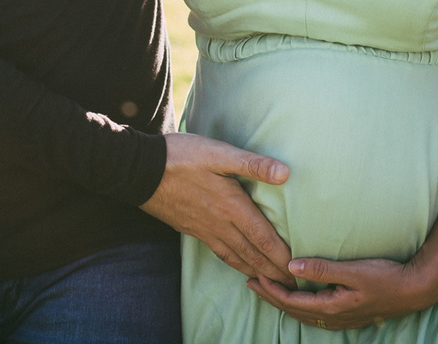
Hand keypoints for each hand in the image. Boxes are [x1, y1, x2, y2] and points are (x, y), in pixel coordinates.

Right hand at [140, 133, 292, 285]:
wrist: (140, 170)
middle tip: (292, 285)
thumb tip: (285, 174)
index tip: (297, 269)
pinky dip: (234, 263)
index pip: (263, 238)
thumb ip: (252, 164)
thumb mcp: (219, 152)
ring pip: (236, 257)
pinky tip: (238, 265)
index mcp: (232, 205)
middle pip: (252, 254)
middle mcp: (220, 223)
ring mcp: (205, 229)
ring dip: (256, 271)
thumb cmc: (181, 156)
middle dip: (274, 271)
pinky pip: (219, 253)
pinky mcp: (192, 229)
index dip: (281, 256)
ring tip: (271, 282)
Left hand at [246, 255, 437, 329]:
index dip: (271, 289)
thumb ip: (322, 268)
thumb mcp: (352, 270)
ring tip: (269, 290)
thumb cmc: (385, 277)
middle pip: (293, 310)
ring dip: (284, 302)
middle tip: (251, 283)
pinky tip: (299, 298)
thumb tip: (291, 265)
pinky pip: (315, 314)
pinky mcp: (348, 314)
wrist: (414, 290)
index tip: (255, 275)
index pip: (291, 301)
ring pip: (303, 314)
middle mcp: (333, 317)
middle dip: (271, 296)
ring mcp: (341, 318)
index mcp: (330, 307)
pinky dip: (300, 305)